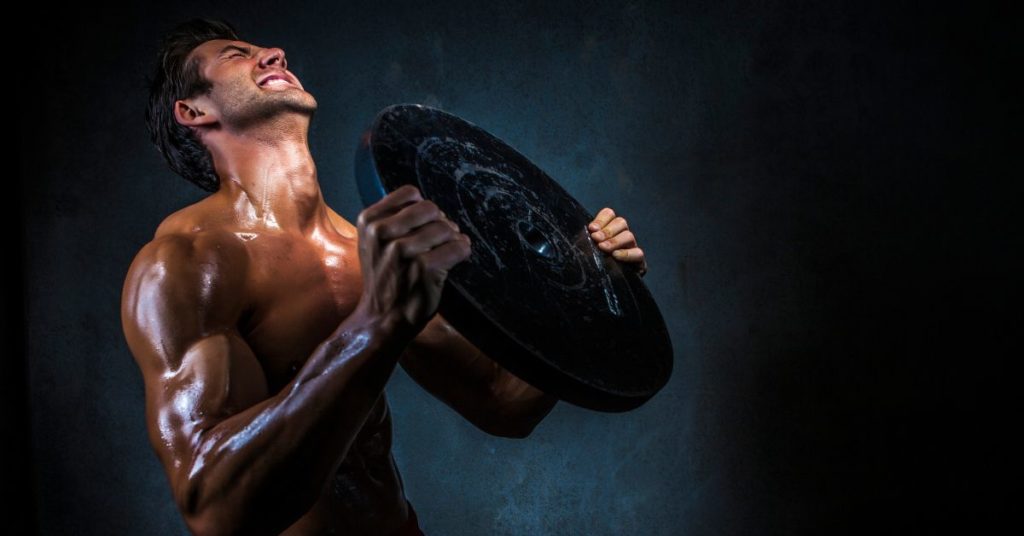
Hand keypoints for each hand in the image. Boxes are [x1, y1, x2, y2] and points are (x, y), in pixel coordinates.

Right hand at [356, 185, 471, 331]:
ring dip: (452, 240)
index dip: (423, 210)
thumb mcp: (375, 243)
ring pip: (446, 228)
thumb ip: (394, 219)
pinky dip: (461, 253)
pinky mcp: (423, 268)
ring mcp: (401, 251)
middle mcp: (381, 233)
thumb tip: (432, 207)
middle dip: (440, 223)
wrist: (382, 318)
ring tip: (445, 254)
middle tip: (439, 242)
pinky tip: (453, 262)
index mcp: (369, 221)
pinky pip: (458, 248)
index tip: (423, 227)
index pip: (410, 194)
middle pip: (430, 208)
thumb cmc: (386, 278)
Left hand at [588, 207, 647, 276]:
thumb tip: (585, 231)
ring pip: (629, 235)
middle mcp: (621, 236)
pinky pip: (638, 253)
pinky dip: (626, 253)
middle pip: (621, 222)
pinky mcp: (639, 263)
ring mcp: (631, 248)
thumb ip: (583, 240)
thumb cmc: (590, 267)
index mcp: (608, 230)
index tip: (591, 229)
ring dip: (614, 241)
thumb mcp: (583, 251)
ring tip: (603, 248)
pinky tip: (615, 256)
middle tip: (596, 239)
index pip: (609, 215)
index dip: (602, 219)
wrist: (600, 290)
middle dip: (607, 230)